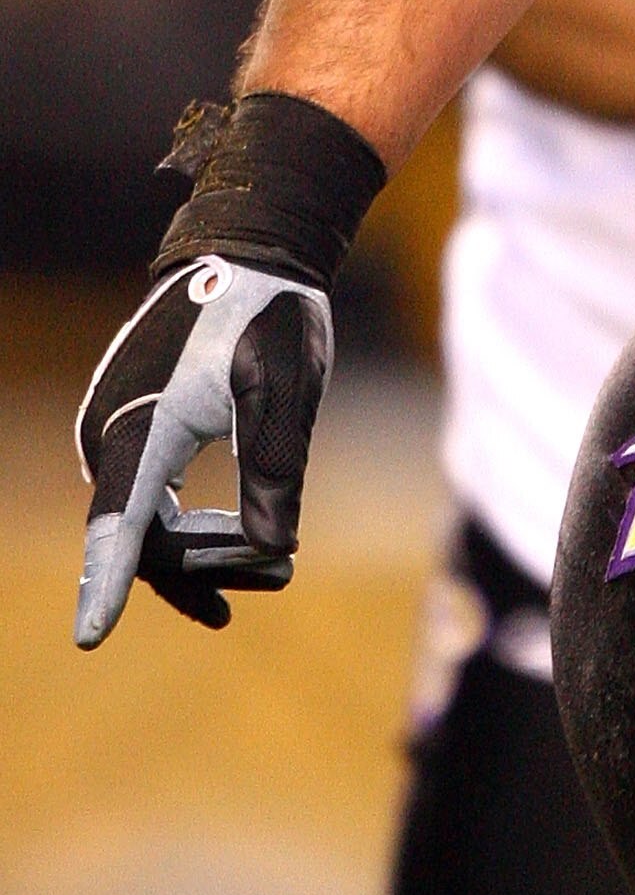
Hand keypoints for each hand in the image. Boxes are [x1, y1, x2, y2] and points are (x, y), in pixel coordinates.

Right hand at [76, 258, 331, 646]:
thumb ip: (276, 464)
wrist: (244, 258)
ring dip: (206, 555)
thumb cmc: (267, 316)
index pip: (120, 524)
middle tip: (281, 577)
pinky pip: (151, 504)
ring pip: (149, 526)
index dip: (108, 584)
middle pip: (144, 539)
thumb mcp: (285, 387)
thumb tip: (274, 548)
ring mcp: (115, 435)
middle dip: (206, 571)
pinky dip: (194, 532)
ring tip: (274, 572)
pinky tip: (239, 548)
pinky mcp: (131, 434)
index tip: (90, 636)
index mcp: (141, 427)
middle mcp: (112, 436)